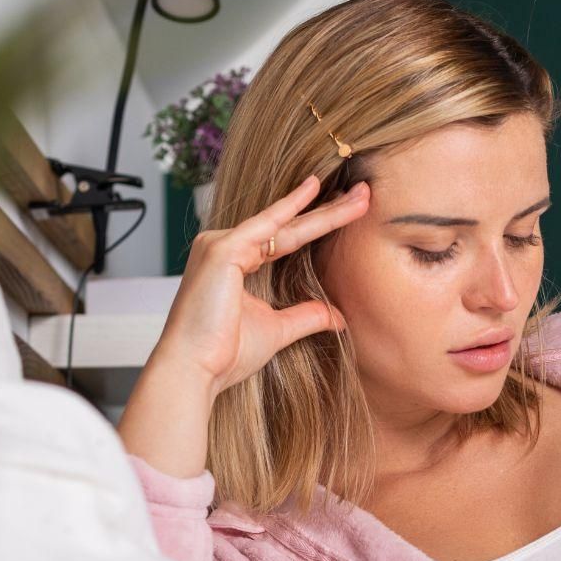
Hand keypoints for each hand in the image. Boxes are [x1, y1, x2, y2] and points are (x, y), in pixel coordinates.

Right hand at [157, 172, 370, 392]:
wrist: (195, 370)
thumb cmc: (224, 353)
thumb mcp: (277, 330)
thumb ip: (306, 316)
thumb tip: (338, 317)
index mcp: (233, 262)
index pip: (286, 239)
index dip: (320, 224)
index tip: (352, 209)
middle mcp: (223, 246)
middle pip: (288, 226)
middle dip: (330, 210)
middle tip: (365, 193)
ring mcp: (219, 245)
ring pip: (284, 225)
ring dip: (324, 210)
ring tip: (360, 196)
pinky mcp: (221, 250)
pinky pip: (265, 225)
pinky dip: (290, 208)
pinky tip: (315, 190)